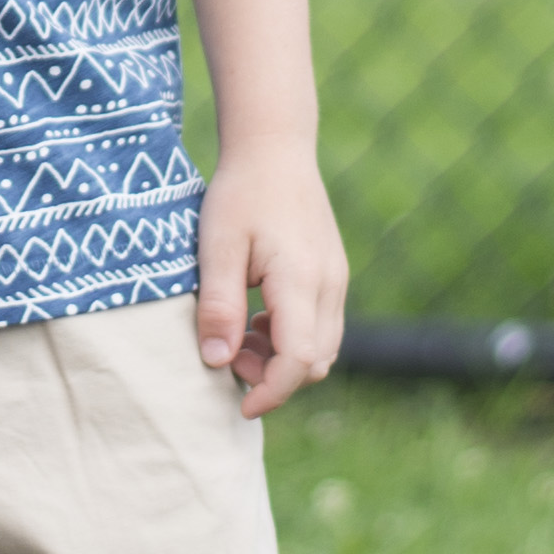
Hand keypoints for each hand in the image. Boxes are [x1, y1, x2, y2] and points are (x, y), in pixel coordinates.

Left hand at [195, 133, 347, 413]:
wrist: (274, 148)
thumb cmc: (240, 194)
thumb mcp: (217, 248)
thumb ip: (218, 306)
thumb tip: (216, 362)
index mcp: (302, 280)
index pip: (299, 360)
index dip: (272, 392)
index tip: (240, 406)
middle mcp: (330, 285)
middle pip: (316, 361)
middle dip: (275, 376)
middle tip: (230, 356)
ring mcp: (336, 279)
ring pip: (323, 347)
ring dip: (283, 358)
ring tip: (240, 333)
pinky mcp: (332, 274)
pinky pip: (322, 325)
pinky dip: (292, 337)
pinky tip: (257, 316)